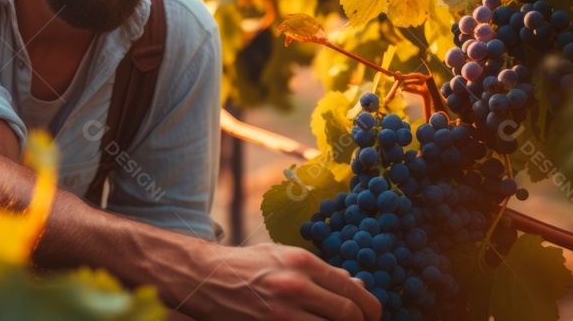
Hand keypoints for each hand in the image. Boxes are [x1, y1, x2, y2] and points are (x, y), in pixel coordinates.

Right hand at [163, 242, 380, 320]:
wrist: (202, 277)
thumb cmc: (245, 266)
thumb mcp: (283, 257)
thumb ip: (321, 272)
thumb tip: (356, 285)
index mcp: (303, 262)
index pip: (353, 293)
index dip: (369, 309)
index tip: (371, 316)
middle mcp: (295, 285)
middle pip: (348, 315)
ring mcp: (281, 311)